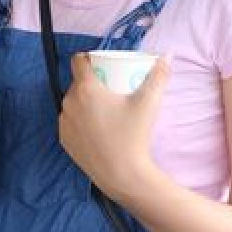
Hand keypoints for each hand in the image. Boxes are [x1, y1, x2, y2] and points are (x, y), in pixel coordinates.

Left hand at [59, 52, 169, 200]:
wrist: (122, 175)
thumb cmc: (134, 136)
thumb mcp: (149, 102)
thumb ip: (159, 76)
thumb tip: (167, 55)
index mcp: (86, 89)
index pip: (79, 61)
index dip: (89, 58)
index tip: (102, 64)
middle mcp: (69, 102)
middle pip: (76, 82)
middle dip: (90, 81)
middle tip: (109, 87)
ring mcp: (64, 122)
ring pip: (71, 102)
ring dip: (82, 100)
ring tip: (101, 106)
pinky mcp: (64, 140)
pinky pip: (69, 121)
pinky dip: (78, 119)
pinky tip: (92, 123)